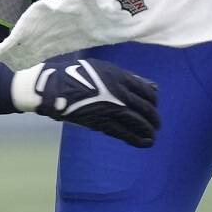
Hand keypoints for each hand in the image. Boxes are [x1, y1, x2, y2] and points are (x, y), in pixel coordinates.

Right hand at [14, 56, 158, 147]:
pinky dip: (136, 139)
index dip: (153, 100)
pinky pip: (123, 133)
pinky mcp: (101, 123)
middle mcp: (119, 93)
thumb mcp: (103, 69)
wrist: (54, 88)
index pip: (146, 91)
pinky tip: (145, 142)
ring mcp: (111, 108)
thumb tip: (150, 85)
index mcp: (119, 77)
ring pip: (137, 121)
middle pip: (145, 107)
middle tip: (157, 123)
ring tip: (153, 135)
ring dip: (148, 129)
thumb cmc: (78, 73)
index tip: (155, 105)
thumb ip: (126, 77)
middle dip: (153, 117)